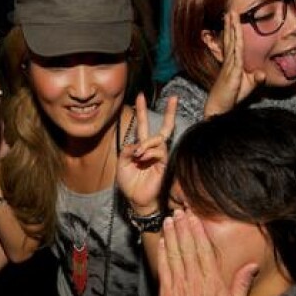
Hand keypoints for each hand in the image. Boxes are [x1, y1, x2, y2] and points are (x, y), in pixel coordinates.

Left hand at [117, 93, 176, 214]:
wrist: (137, 200)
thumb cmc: (130, 184)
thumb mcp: (122, 164)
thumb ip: (126, 150)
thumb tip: (137, 143)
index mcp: (141, 147)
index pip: (143, 126)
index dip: (142, 111)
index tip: (140, 96)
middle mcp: (152, 149)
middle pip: (164, 128)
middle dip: (169, 112)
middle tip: (174, 98)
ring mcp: (160, 156)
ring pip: (158, 139)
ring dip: (146, 143)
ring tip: (137, 154)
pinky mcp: (164, 164)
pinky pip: (160, 151)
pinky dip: (149, 151)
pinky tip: (141, 158)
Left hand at [158, 209, 258, 295]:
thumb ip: (242, 284)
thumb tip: (252, 265)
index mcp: (213, 281)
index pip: (204, 250)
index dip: (197, 231)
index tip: (193, 218)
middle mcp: (195, 280)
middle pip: (188, 248)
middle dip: (183, 228)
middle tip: (178, 212)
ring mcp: (179, 287)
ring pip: (174, 255)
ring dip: (171, 236)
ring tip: (169, 221)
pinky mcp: (167, 295)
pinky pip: (164, 270)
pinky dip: (163, 254)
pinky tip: (162, 243)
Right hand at [204, 12, 264, 116]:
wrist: (220, 107)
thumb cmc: (232, 96)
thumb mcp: (248, 86)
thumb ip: (255, 79)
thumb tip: (262, 74)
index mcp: (232, 62)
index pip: (232, 42)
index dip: (232, 29)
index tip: (232, 17)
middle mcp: (229, 61)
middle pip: (230, 38)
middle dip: (230, 24)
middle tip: (230, 10)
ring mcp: (230, 65)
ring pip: (232, 42)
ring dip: (231, 28)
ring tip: (230, 15)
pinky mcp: (232, 71)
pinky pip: (236, 54)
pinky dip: (235, 42)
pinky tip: (235, 33)